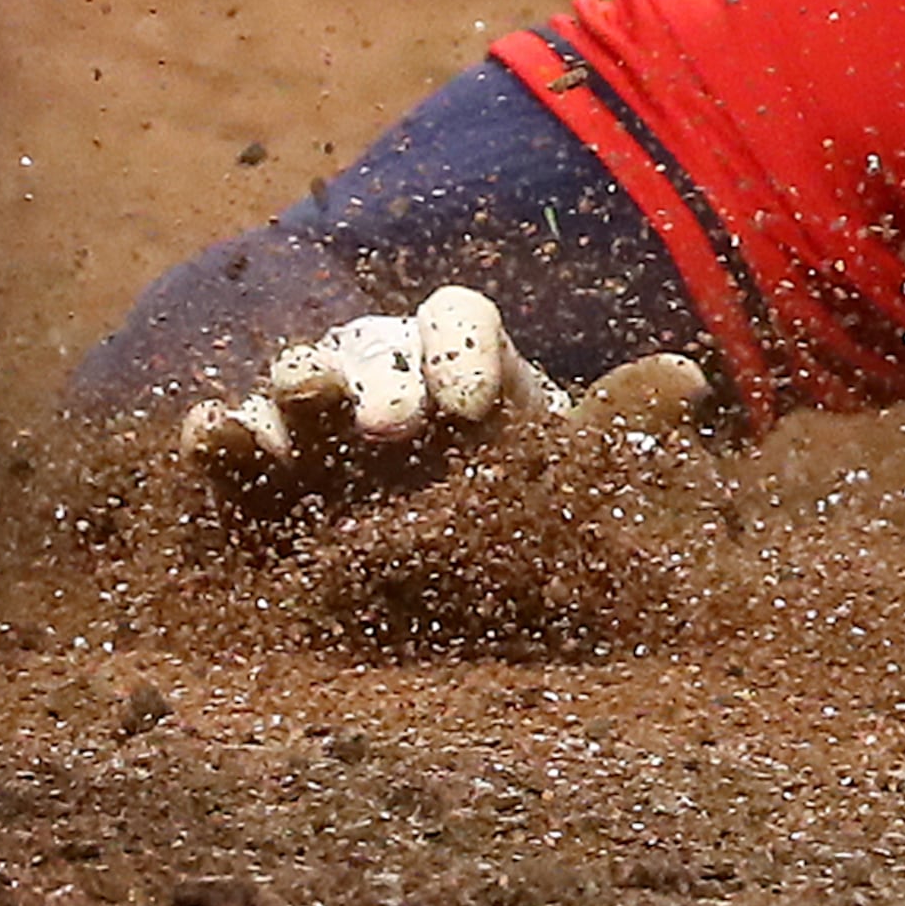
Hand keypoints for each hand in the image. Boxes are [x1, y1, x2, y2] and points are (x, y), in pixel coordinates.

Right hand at [178, 286, 710, 502]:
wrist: (440, 586)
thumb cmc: (516, 507)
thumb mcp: (569, 468)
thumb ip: (618, 423)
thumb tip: (693, 376)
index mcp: (465, 363)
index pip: (459, 319)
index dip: (464, 348)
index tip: (477, 404)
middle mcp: (385, 376)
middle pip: (373, 345)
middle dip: (382, 377)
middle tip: (395, 428)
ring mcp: (315, 423)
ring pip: (297, 381)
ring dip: (294, 387)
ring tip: (296, 409)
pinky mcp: (255, 476)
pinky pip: (229, 439)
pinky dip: (217, 432)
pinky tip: (211, 435)